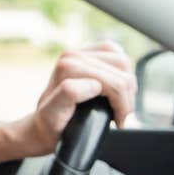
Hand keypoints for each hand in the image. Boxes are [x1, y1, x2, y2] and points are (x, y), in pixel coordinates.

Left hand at [14, 41, 135, 155]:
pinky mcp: (89, 52)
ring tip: (118, 104)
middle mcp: (71, 56)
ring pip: (124, 62)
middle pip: (123, 72)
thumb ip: (69, 95)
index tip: (117, 122)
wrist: (46, 122)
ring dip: (127, 86)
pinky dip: (123, 71)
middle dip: (126, 97)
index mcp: (66, 67)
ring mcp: (80, 52)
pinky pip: (118, 54)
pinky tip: (115, 88)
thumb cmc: (51, 122)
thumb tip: (94, 83)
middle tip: (119, 114)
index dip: (122, 106)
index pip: (115, 83)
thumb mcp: (53, 114)